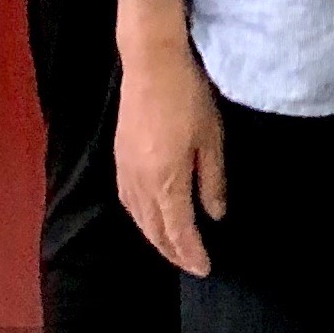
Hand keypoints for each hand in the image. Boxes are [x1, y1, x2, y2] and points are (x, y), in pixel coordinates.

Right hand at [111, 0, 225, 276]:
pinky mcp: (119, 159)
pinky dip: (141, 219)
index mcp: (166, 182)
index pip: (178, 231)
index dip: (191, 254)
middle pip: (154, 231)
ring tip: (174, 248)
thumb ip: (212, 181)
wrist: (151, 63)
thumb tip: (215, 216)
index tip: (205, 268)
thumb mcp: (212, 139)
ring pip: (138, 219)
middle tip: (192, 264)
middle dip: (173, 252)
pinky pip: (128, 203)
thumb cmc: (189, 97)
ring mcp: (125, 172)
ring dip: (156, 238)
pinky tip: (151, 218)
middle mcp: (140, 184)